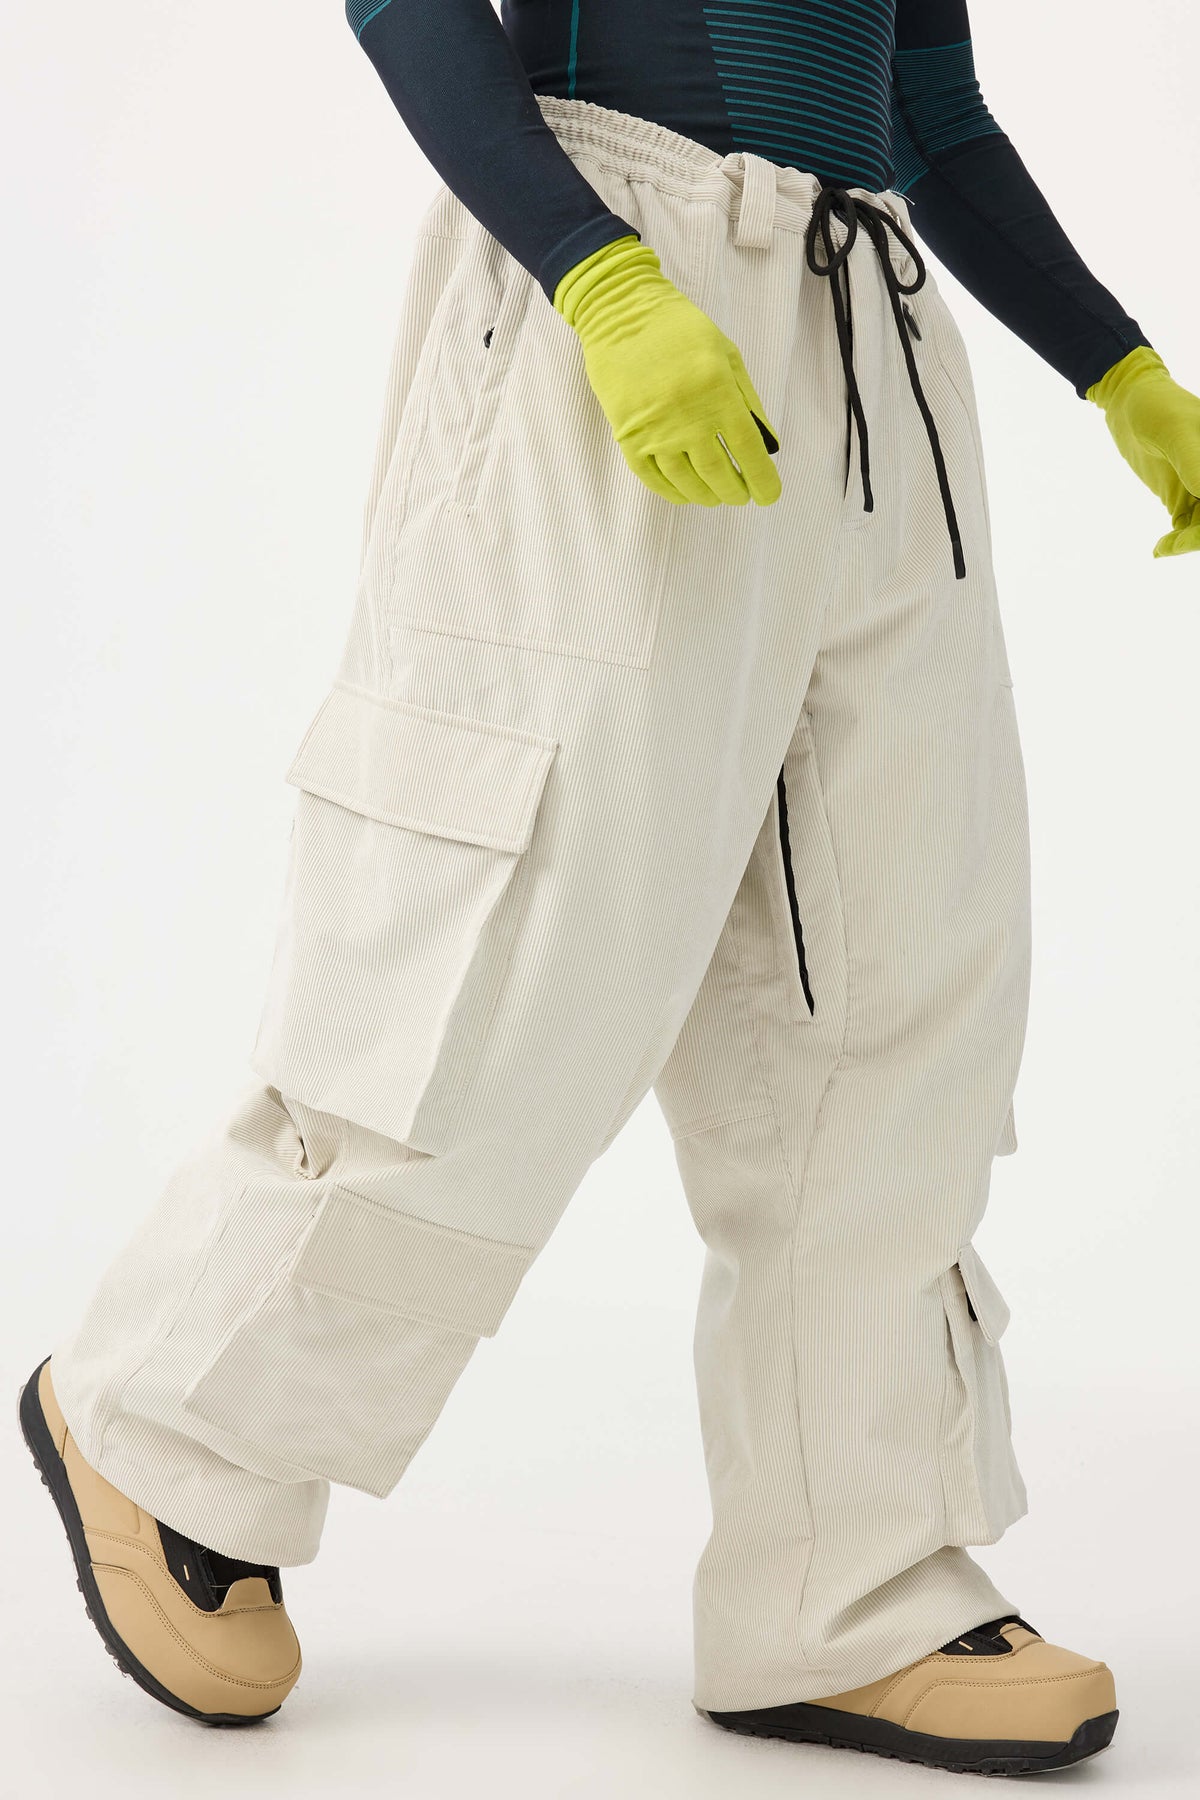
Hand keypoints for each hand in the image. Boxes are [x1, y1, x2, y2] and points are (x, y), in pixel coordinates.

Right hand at [554, 234, 781, 506]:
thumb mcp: (727, 354)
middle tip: (741, 496)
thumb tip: (767, 445)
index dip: (762, 480)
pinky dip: (673, 492)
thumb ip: (749, 400)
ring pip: (686, 482)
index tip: (769, 495)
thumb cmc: (680, 330)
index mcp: (718, 393)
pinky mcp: (628, 437)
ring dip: (706, 496)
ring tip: (716, 496)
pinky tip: (686, 494)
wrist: (620, 313)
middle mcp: (687, 418)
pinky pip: (653, 478)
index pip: (748, 451)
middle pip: (718, 474)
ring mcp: (655, 431)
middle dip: (735, 492)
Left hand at [1088, 346, 1199, 556]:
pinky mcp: (1183, 495)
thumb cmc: (1156, 406)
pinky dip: (1175, 542)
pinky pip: (1186, 527)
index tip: (1198, 532)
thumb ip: (1193, 462)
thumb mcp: (1175, 432)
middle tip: (1177, 542)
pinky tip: (1159, 548)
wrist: (1129, 400)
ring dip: (1188, 542)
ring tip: (1163, 546)